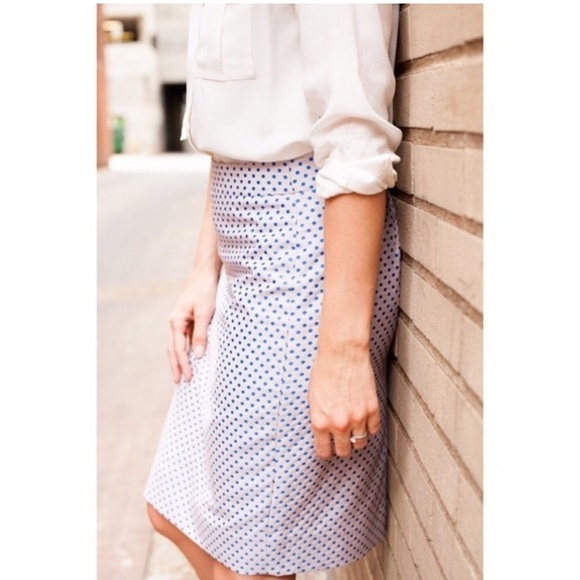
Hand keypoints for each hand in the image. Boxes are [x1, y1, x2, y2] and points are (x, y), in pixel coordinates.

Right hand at [167, 270, 217, 383]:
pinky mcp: (189, 320)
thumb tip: (197, 356)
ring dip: (181, 360)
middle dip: (177, 366)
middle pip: (173, 349)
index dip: (183, 365)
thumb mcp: (205, 313)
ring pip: (178, 345)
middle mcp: (175, 323)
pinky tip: (193, 358)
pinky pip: (186, 339)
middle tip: (179, 383)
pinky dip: (188, 350)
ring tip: (184, 374)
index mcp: (176, 322)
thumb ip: (201, 334)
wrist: (205, 274)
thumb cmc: (205, 292)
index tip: (188, 378)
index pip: (178, 349)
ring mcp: (181, 322)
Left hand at [308, 344, 379, 458]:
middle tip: (340, 439)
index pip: (324, 452)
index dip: (325, 450)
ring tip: (353, 429)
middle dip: (341, 446)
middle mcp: (339, 424)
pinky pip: (373, 430)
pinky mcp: (372, 409)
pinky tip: (363, 420)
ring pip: (360, 443)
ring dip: (356, 438)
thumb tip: (325, 433)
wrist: (342, 353)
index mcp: (320, 422)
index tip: (327, 448)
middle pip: (343, 451)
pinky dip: (369, 428)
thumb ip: (320, 419)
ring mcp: (358, 418)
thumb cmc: (324, 371)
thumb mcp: (313, 399)